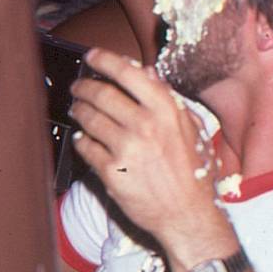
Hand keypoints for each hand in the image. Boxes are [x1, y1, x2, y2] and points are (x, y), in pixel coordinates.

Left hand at [68, 49, 230, 260]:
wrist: (188, 215)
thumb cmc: (195, 172)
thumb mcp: (193, 130)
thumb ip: (170, 99)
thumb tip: (147, 73)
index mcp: (166, 110)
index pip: (128, 73)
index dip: (104, 60)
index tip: (92, 56)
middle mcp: (144, 125)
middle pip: (102, 94)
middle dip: (84, 87)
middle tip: (78, 87)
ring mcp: (126, 149)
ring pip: (89, 119)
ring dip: (79, 111)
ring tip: (77, 110)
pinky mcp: (111, 172)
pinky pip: (86, 147)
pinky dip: (81, 140)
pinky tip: (83, 138)